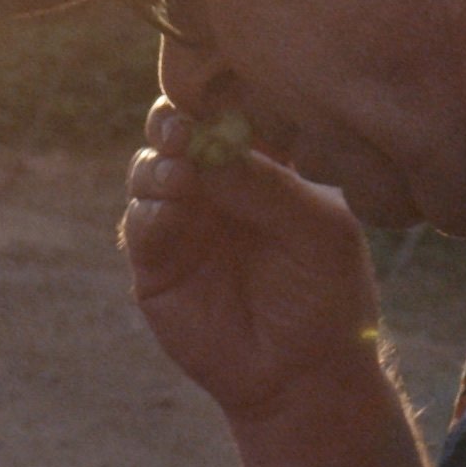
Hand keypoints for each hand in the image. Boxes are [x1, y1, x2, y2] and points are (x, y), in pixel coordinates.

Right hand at [122, 98, 390, 424]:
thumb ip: (265, 184)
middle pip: (176, 128)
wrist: (303, 375)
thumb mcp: (316, 229)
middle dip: (172, 120)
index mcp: (262, 162)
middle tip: (180, 127)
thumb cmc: (326, 293)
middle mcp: (215, 182)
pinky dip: (150, 210)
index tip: (214, 92)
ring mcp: (183, 218)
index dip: (215, 94)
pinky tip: (170, 208)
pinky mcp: (155, 261)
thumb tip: (204, 144)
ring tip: (180, 174)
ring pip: (149, 169)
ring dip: (159, 165)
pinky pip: (139, 223)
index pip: (229, 109)